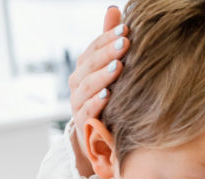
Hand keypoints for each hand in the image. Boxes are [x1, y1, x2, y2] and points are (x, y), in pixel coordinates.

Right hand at [68, 7, 128, 173]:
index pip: (93, 49)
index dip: (107, 39)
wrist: (101, 140)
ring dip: (102, 76)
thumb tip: (114, 9)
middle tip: (125, 43)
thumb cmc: (110, 101)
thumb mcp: (112, 70)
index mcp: (85, 69)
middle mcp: (78, 85)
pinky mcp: (83, 125)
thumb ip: (110, 42)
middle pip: (89, 65)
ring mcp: (78, 104)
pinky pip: (87, 112)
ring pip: (86, 87)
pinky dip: (96, 104)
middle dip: (107, 53)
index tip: (126, 30)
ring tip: (118, 67)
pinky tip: (108, 96)